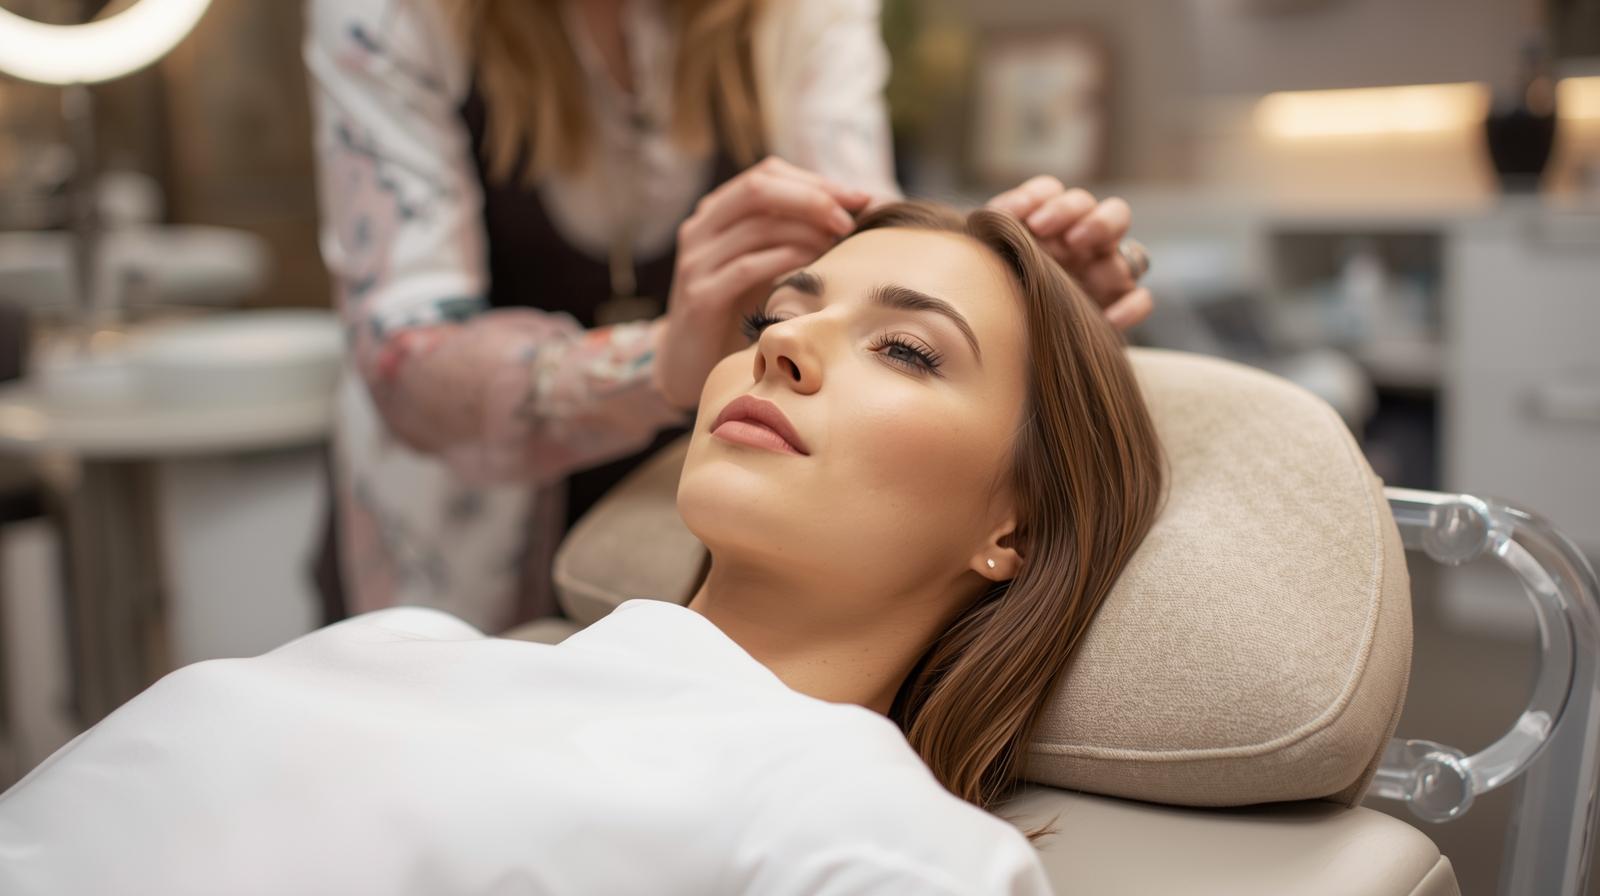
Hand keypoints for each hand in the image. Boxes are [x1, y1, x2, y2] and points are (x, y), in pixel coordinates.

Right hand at [653, 157, 868, 408]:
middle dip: (812, 199)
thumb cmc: (738, 308)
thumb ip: (794, 233)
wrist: (690, 360)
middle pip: (759, 189)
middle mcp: (700, 227)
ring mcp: (696, 261)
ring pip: (756, 225)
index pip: (768, 173)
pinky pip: (747, 268)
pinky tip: (813, 266)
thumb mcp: (764, 262)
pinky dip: (786, 260)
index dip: (816, 181)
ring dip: (806, 232)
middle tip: (848, 221)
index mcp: (716, 211)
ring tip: (837, 246)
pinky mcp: (699, 296)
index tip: (858, 198)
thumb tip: (859, 206)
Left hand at [987, 176, 1151, 329]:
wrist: (1002, 342)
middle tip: (1054, 234)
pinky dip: (1130, 307)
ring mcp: (1105, 273)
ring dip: (1108, 263)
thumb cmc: (994, 293)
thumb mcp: (988, 262)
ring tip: (1081, 266)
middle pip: (1110, 211)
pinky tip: (1106, 319)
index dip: (1038, 197)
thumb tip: (992, 220)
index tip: (1012, 215)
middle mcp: (1085, 243)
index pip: (1054, 193)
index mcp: (1051, 224)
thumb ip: (992, 239)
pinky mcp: (1116, 306)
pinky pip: (1139, 300)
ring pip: (1131, 253)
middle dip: (1084, 217)